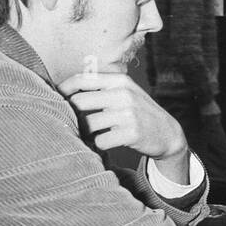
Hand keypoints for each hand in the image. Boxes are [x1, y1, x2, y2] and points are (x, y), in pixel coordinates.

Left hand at [58, 71, 187, 159]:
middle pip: (79, 102)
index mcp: (119, 80)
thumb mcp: (125, 92)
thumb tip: (63, 91)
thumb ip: (101, 88)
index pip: (81, 79)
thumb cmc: (138, 112)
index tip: (56, 99)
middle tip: (73, 123)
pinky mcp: (132, 133)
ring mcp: (128, 114)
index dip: (63, 89)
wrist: (168, 133)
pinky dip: (98, 145)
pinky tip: (104, 143)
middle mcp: (123, 94)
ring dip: (84, 133)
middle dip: (72, 115)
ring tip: (89, 135)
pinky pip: (101, 141)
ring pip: (88, 123)